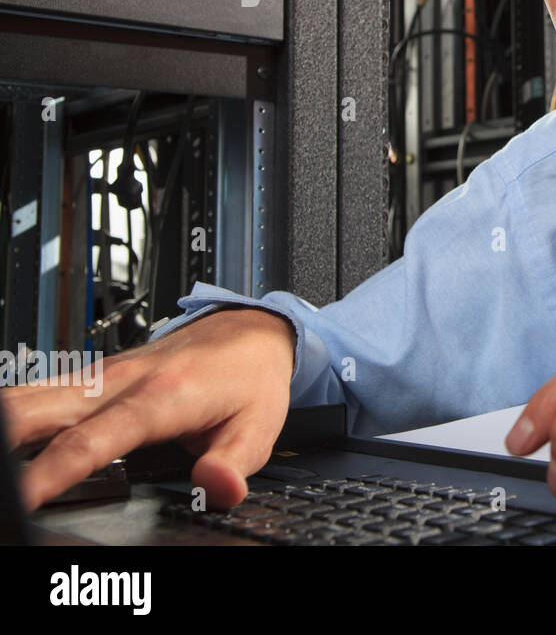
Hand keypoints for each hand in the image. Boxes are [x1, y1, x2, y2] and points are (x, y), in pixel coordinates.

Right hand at [0, 308, 294, 511]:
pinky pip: (38, 391)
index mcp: (161, 396)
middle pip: (39, 411)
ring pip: (29, 395)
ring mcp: (101, 376)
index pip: (92, 441)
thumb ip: (232, 464)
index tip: (22, 497)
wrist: (253, 330)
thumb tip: (217, 489)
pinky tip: (4, 434)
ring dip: (4, 425)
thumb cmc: (251, 376)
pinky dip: (13, 412)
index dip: (50, 473)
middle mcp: (121, 381)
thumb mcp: (258, 427)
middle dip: (5, 443)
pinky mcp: (92, 376)